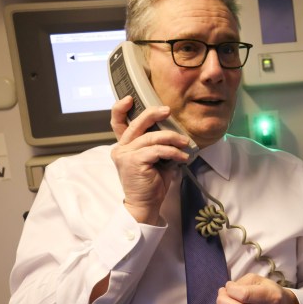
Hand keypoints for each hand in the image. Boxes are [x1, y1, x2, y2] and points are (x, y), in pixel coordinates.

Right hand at [110, 96, 193, 224]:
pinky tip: (182, 157)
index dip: (120, 109)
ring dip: (172, 139)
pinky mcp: (134, 161)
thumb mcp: (155, 160)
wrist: (145, 205)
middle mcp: (121, 148)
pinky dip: (172, 152)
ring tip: (184, 143)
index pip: (117, 123)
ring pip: (151, 138)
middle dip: (153, 114)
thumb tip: (175, 133)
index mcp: (124, 146)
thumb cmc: (151, 183)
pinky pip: (157, 150)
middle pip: (136, 124)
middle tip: (168, 111)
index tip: (130, 98)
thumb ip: (157, 145)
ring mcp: (125, 155)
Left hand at [217, 273, 299, 303]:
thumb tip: (226, 290)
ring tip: (229, 302)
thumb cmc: (271, 293)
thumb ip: (242, 282)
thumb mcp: (261, 281)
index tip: (229, 286)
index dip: (231, 289)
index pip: (245, 295)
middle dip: (222, 300)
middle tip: (222, 294)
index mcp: (272, 297)